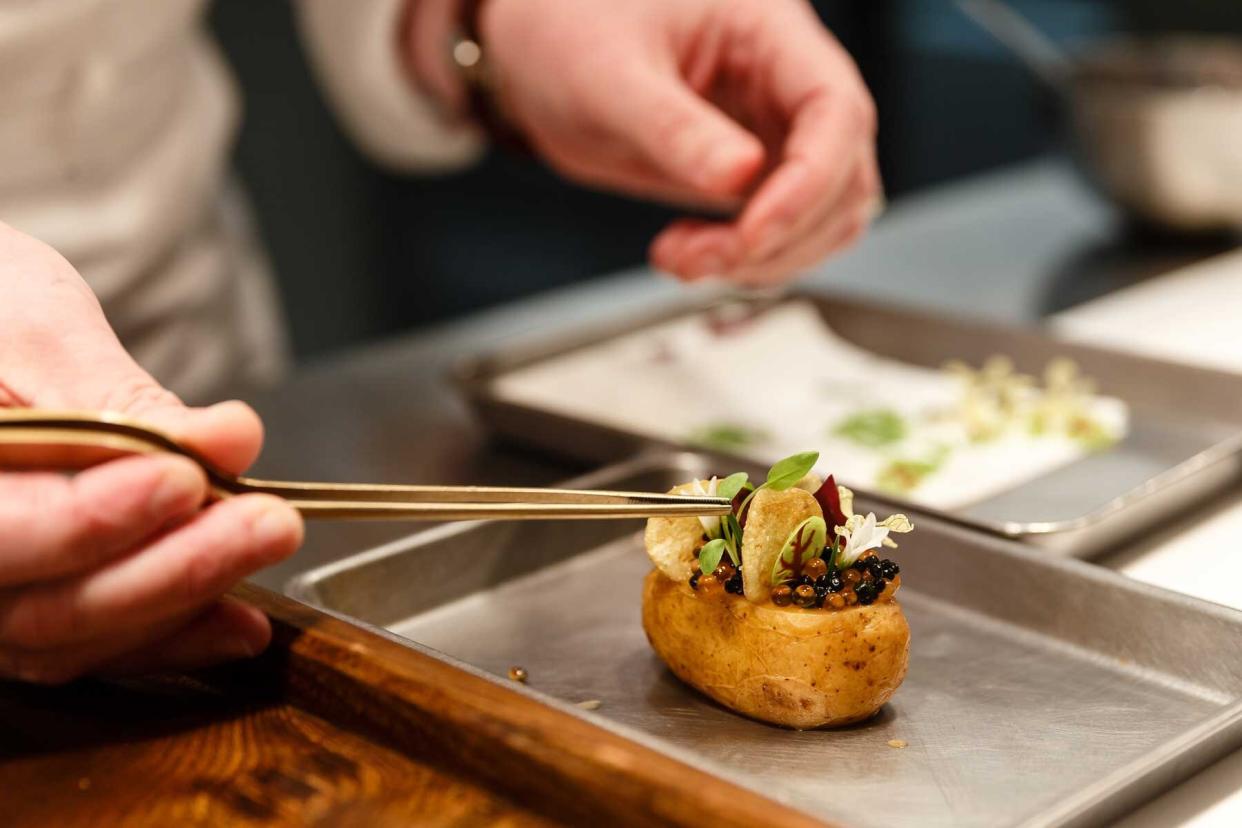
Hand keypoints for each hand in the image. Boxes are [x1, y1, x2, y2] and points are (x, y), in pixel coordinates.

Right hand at [0, 222, 303, 683]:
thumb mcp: (34, 324)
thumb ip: (118, 395)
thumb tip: (223, 441)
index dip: (91, 520)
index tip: (185, 479)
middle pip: (45, 607)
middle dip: (172, 566)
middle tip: (267, 520)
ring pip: (77, 637)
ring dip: (188, 596)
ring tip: (269, 537)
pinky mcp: (32, 605)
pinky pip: (96, 648)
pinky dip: (174, 636)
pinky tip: (241, 622)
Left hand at [476, 0, 879, 285]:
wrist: (535, 54)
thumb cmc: (571, 33)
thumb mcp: (610, 78)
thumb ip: (675, 129)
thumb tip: (740, 178)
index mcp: (767, 32)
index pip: (836, 109)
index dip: (810, 181)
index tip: (754, 232)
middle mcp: (786, 83)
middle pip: (843, 174)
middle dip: (783, 234)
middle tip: (704, 258)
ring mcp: (775, 133)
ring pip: (825, 215)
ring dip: (769, 259)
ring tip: (684, 259)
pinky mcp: (753, 177)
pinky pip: (785, 231)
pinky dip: (749, 261)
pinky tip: (689, 255)